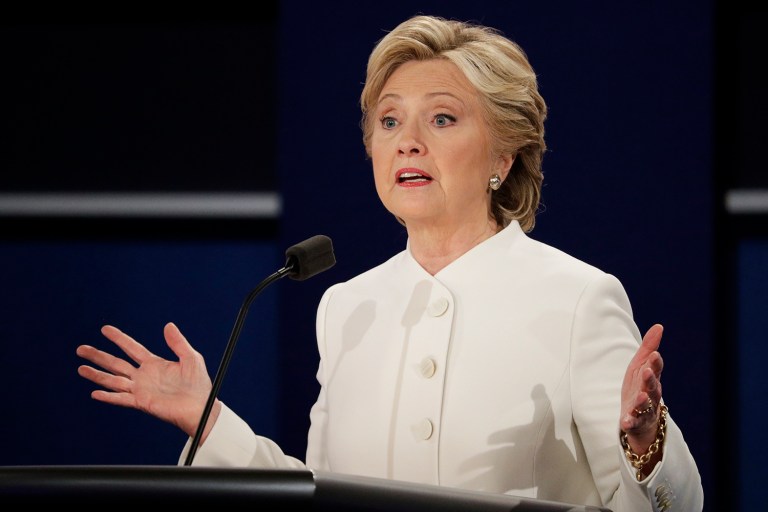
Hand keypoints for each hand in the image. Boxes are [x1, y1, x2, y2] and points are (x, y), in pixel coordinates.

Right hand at [76, 322, 218, 438]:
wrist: (201, 408)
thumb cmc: (198, 385)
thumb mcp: (191, 358)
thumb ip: (178, 342)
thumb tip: (168, 325)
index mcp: (154, 364)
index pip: (131, 348)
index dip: (118, 338)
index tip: (105, 329)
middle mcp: (143, 376)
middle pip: (116, 363)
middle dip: (98, 356)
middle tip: (81, 349)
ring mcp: (141, 389)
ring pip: (113, 380)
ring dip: (97, 375)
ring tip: (81, 368)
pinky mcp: (142, 402)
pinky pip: (121, 398)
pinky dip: (108, 396)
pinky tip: (95, 392)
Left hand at [620, 323, 664, 453]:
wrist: (641, 418)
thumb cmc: (641, 386)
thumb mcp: (641, 365)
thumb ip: (649, 347)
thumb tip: (659, 326)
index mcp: (651, 379)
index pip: (655, 370)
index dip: (655, 363)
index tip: (655, 355)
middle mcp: (650, 394)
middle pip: (652, 387)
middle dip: (650, 379)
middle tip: (646, 372)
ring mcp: (643, 409)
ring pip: (645, 405)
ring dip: (642, 401)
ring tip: (640, 396)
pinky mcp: (634, 421)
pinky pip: (633, 422)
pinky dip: (630, 422)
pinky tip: (625, 421)